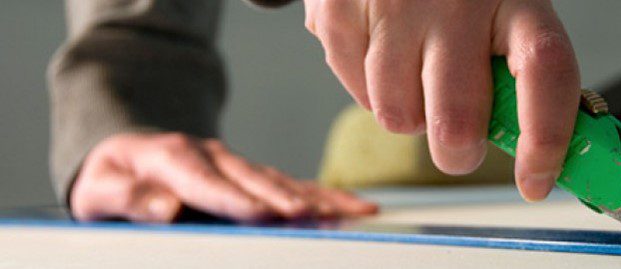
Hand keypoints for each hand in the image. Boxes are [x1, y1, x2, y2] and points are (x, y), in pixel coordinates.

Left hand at [70, 133, 377, 222]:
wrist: (128, 154)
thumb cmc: (115, 178)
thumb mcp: (101, 190)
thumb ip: (129, 199)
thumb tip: (166, 208)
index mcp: (174, 158)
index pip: (210, 183)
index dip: (239, 201)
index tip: (265, 216)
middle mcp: (213, 156)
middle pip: (255, 181)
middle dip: (286, 200)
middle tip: (313, 218)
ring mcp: (236, 164)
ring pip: (282, 181)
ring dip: (316, 198)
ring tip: (349, 213)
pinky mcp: (251, 175)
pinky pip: (291, 184)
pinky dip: (323, 195)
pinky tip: (350, 206)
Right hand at [304, 0, 579, 200]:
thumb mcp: (504, 11)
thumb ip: (519, 72)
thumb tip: (534, 153)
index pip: (547, 72)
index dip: (545, 139)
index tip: (535, 181)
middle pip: (457, 121)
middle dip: (458, 150)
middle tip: (460, 138)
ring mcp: (394, 4)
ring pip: (398, 117)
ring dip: (410, 113)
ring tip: (416, 73)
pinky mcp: (340, 10)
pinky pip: (358, 96)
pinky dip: (371, 91)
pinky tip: (384, 54)